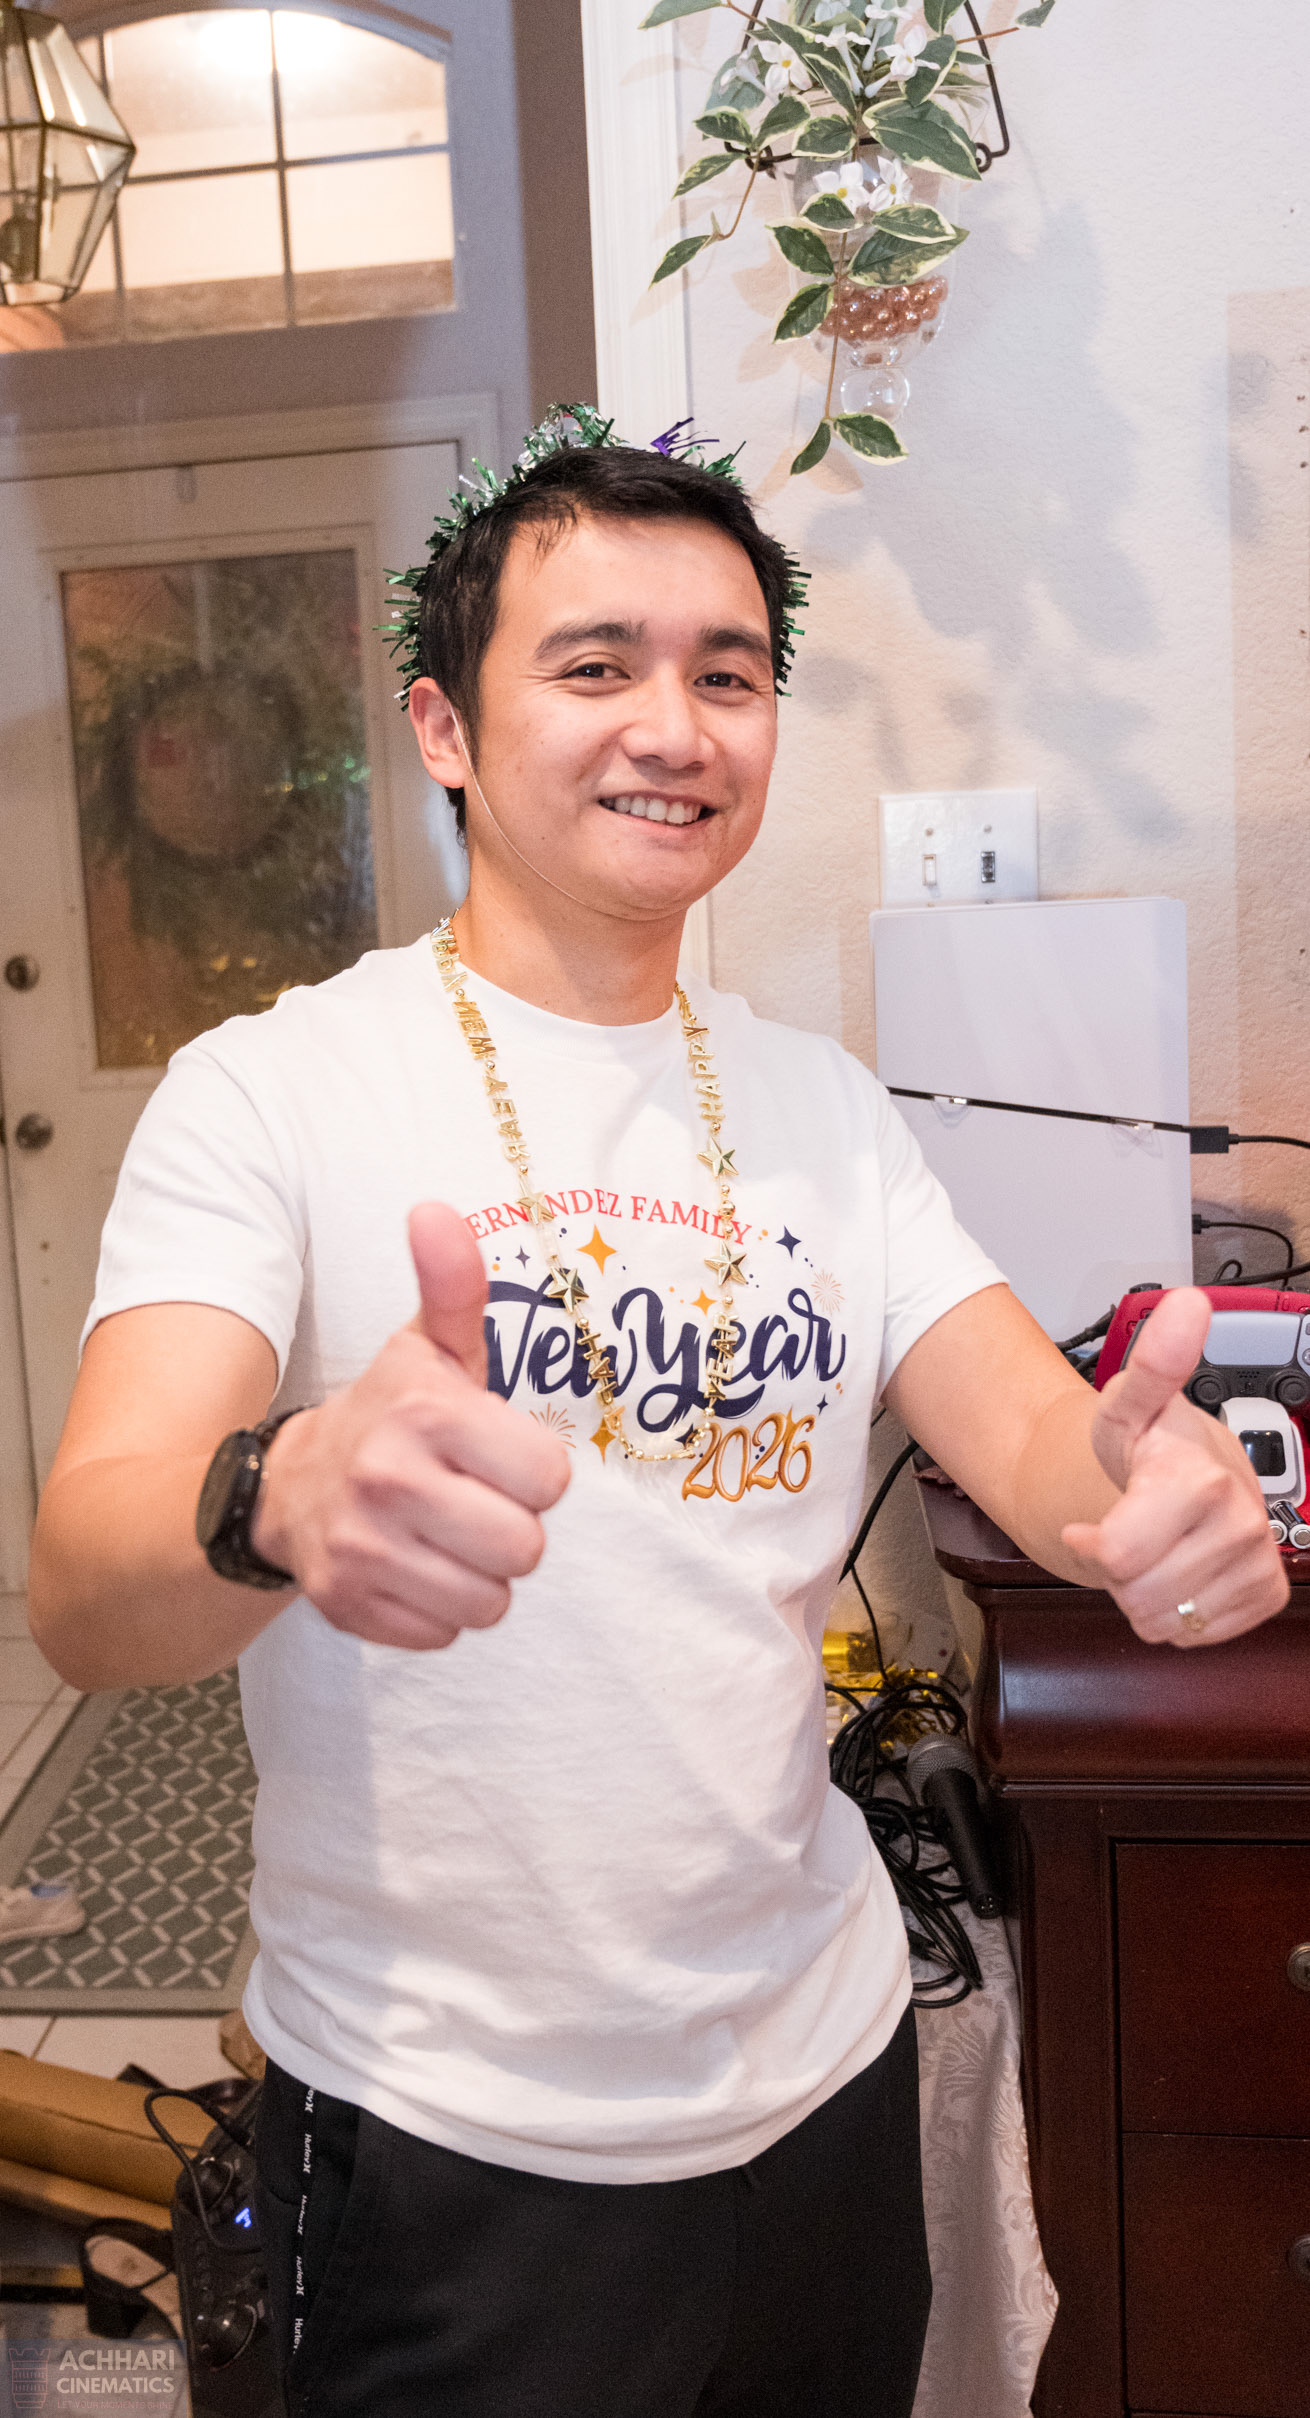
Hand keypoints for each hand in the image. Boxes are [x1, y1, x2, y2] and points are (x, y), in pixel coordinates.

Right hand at [252, 1203, 570, 1649]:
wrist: (289, 1487)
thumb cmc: (389, 1414)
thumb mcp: (428, 1348)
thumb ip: (452, 1285)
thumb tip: (436, 1210)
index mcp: (427, 1413)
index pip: (551, 1480)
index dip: (531, 1472)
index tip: (494, 1456)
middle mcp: (390, 1481)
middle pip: (524, 1549)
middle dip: (508, 1530)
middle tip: (471, 1501)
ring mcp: (362, 1550)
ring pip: (488, 1603)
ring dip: (477, 1576)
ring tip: (444, 1536)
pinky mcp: (346, 1606)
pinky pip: (442, 1635)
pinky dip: (434, 1611)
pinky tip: (410, 1567)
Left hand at [1061, 1286, 1288, 1646]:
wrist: (1195, 1472)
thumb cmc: (1153, 1444)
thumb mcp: (1130, 1405)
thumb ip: (1153, 1363)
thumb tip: (1186, 1304)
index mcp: (1204, 1480)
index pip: (1119, 1557)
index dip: (1093, 1544)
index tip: (1090, 1523)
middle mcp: (1242, 1523)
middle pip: (1138, 1595)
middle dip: (1121, 1571)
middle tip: (1134, 1530)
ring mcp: (1259, 1562)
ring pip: (1164, 1621)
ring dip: (1147, 1593)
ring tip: (1157, 1548)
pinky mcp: (1267, 1595)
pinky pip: (1195, 1636)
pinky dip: (1178, 1613)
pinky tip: (1183, 1569)